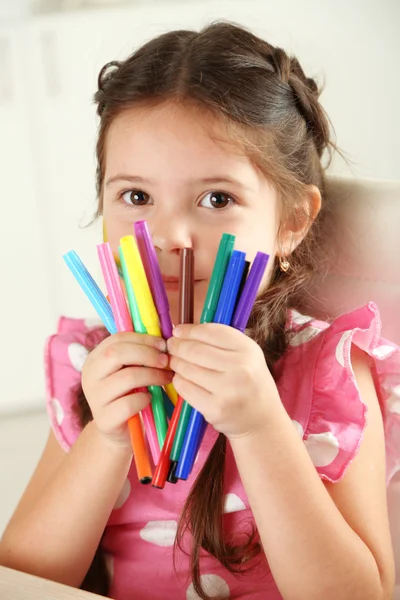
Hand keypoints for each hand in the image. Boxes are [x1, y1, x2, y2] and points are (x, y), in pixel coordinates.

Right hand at [81, 332, 172, 446]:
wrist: (119, 430)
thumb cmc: (129, 394)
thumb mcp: (130, 370)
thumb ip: (139, 354)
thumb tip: (164, 338)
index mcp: (95, 359)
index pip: (117, 339)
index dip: (143, 339)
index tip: (163, 345)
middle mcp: (89, 376)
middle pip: (117, 354)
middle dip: (147, 354)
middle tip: (166, 361)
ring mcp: (94, 398)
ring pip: (127, 377)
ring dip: (153, 375)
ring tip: (166, 378)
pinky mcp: (104, 419)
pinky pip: (129, 403)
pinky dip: (145, 399)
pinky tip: (149, 399)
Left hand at [167, 323, 280, 439]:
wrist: (262, 420)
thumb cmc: (250, 383)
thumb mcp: (247, 356)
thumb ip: (221, 342)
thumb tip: (183, 332)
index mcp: (249, 350)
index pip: (211, 332)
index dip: (190, 330)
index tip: (177, 331)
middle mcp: (240, 368)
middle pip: (196, 350)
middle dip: (177, 346)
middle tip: (170, 346)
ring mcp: (227, 390)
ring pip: (188, 369)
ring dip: (175, 363)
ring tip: (174, 361)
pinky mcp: (214, 409)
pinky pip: (185, 388)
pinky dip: (178, 380)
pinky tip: (181, 378)